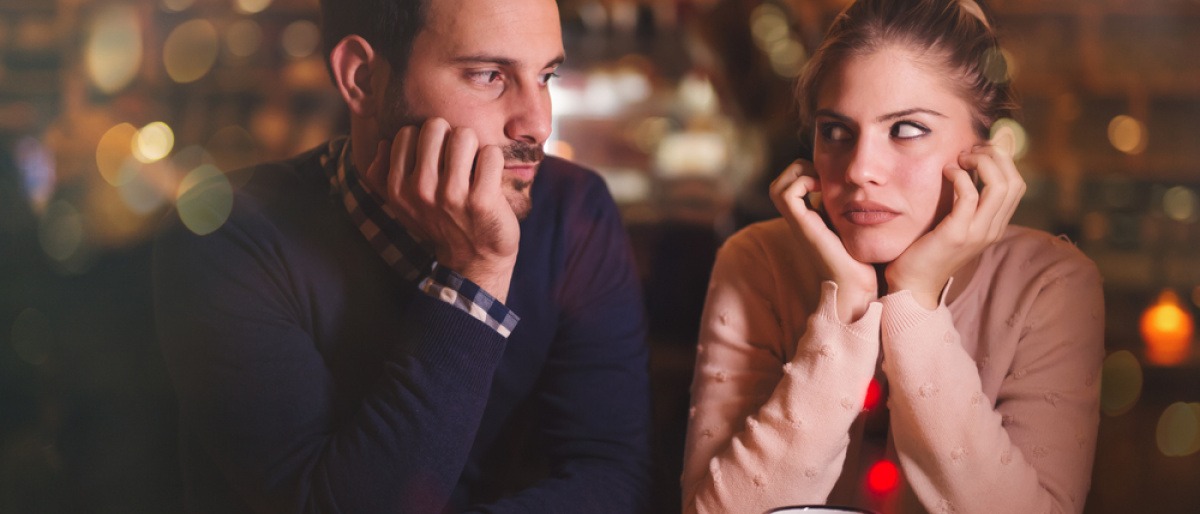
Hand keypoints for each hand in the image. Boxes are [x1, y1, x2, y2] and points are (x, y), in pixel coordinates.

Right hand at [363, 118, 519, 301]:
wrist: (473, 260)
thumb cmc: (439, 225)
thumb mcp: (401, 206)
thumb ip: (382, 175)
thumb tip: (382, 143)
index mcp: (398, 188)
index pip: (407, 133)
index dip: (426, 141)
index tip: (436, 160)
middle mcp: (420, 190)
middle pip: (435, 126)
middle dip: (450, 137)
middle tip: (458, 160)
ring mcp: (451, 195)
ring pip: (464, 135)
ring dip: (474, 147)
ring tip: (474, 168)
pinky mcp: (482, 200)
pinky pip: (491, 153)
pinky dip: (494, 161)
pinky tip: (489, 178)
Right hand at [770, 160, 876, 322]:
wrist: (855, 286)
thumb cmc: (861, 261)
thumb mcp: (852, 227)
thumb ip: (848, 212)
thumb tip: (861, 192)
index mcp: (808, 221)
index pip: (790, 187)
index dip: (805, 173)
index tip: (829, 178)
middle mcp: (798, 222)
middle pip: (778, 185)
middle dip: (799, 170)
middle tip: (823, 177)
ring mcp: (798, 224)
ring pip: (778, 187)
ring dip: (799, 175)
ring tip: (821, 182)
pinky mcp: (803, 226)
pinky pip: (788, 194)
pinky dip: (803, 182)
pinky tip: (824, 190)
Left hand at [885, 142, 1025, 308]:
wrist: (913, 285)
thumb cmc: (928, 249)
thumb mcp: (955, 222)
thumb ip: (966, 200)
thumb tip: (968, 167)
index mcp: (995, 225)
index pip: (1016, 184)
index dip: (1003, 160)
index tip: (979, 150)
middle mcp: (993, 229)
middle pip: (1014, 181)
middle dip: (996, 156)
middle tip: (970, 150)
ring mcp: (978, 233)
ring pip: (1000, 186)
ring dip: (981, 162)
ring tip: (960, 158)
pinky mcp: (957, 234)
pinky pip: (970, 195)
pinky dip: (960, 176)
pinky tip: (947, 171)